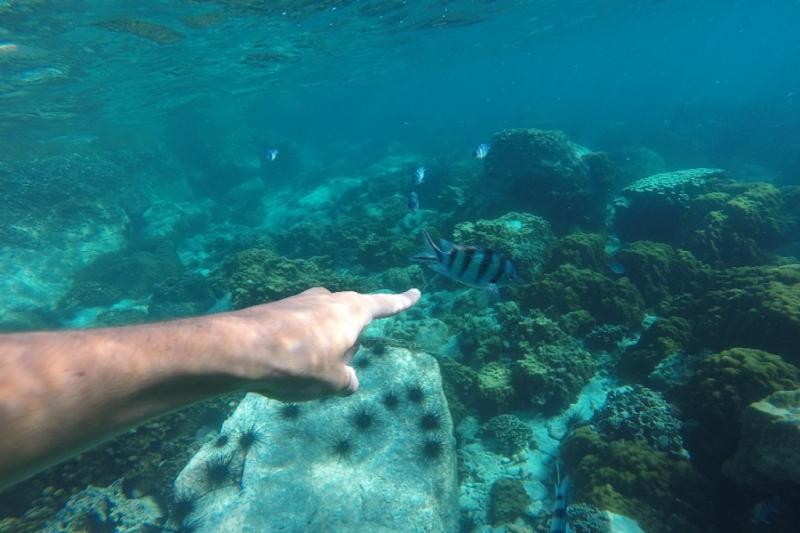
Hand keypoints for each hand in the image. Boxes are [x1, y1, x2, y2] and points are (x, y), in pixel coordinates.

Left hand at [225, 287, 420, 401]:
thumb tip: (348, 380)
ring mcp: (300, 302)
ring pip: (322, 327)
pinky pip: (297, 332)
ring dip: (319, 348)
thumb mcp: (334, 382)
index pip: (385, 305)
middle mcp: (328, 299)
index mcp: (352, 311)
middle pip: (349, 321)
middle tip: (333, 369)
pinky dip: (296, 348)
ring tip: (302, 372)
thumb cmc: (298, 364)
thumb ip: (347, 381)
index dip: (401, 302)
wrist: (240, 350)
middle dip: (347, 344)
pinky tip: (282, 366)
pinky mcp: (276, 311)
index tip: (416, 294)